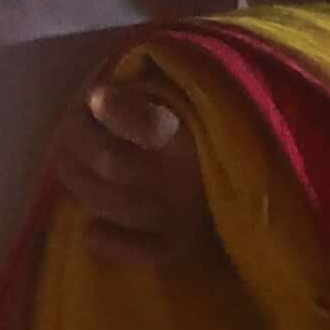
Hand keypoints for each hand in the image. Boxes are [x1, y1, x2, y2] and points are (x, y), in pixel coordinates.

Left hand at [48, 59, 207, 265]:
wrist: (261, 158)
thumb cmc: (206, 107)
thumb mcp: (186, 82)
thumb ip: (154, 77)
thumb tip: (106, 82)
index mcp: (192, 128)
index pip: (151, 126)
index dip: (115, 111)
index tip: (95, 95)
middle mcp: (186, 174)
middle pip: (110, 162)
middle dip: (76, 139)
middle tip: (70, 122)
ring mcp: (181, 211)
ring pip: (113, 203)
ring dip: (77, 181)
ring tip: (67, 161)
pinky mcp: (182, 239)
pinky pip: (144, 251)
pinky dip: (112, 244)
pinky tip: (91, 230)